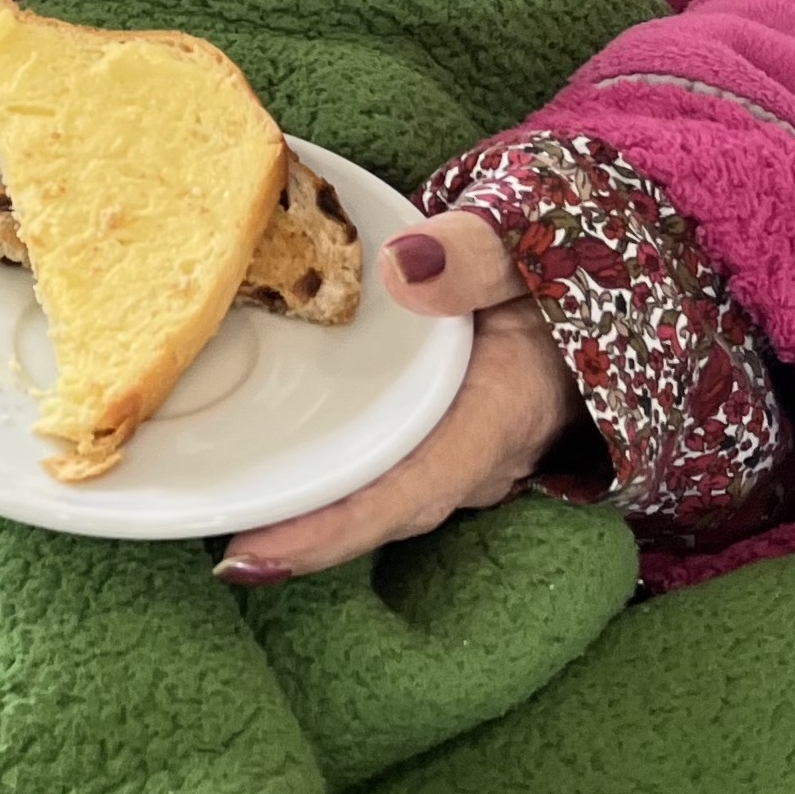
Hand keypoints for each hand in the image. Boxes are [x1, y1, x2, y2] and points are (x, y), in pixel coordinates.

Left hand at [215, 210, 586, 582]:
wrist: (585, 258)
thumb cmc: (553, 249)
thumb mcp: (527, 237)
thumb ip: (477, 251)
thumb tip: (407, 267)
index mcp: (505, 410)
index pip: (412, 492)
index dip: (332, 530)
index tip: (252, 556)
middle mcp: (480, 451)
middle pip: (381, 508)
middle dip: (300, 534)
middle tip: (209, 543)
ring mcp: (459, 448)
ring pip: (376, 492)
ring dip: (305, 506)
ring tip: (216, 513)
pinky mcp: (435, 431)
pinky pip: (375, 465)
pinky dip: (320, 472)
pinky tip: (258, 466)